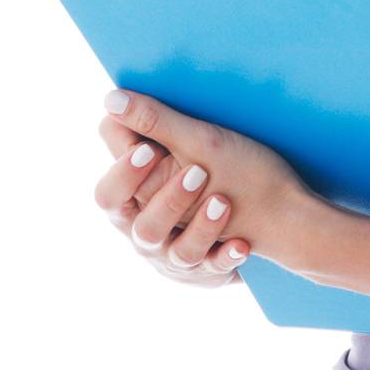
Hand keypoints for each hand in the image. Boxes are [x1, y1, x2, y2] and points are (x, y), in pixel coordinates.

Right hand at [96, 108, 249, 288]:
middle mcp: (149, 235)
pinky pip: (217, 269)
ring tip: (223, 201)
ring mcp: (179, 257)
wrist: (259, 217)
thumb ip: (150, 128)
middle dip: (169, 202)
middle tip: (197, 173)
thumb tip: (112, 97)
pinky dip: (229, 256)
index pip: (109, 197)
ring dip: (203, 227)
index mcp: (133, 205)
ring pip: (182, 252)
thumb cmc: (210, 173)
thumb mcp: (189, 147)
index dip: (125, 175)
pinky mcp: (209, 271)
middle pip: (144, 228)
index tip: (149, 149)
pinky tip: (242, 243)